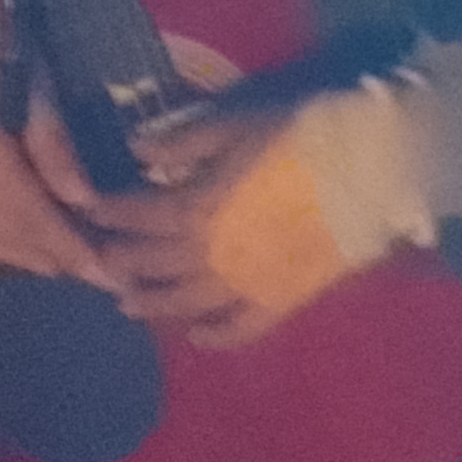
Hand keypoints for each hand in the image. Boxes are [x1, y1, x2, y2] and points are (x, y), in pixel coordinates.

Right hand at [0, 0, 109, 287]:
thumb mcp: (28, 68)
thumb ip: (49, 137)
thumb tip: (81, 201)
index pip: (32, 213)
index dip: (70, 248)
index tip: (107, 277)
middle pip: (6, 231)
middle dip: (53, 257)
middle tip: (97, 276)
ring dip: (18, 254)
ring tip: (56, 266)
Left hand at [75, 109, 294, 347]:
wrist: (368, 169)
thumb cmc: (301, 136)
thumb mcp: (237, 125)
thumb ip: (184, 143)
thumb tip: (137, 150)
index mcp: (198, 208)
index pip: (142, 215)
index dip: (113, 212)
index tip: (92, 209)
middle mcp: (212, 256)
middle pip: (157, 263)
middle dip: (125, 261)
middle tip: (102, 262)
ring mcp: (246, 285)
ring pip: (188, 302)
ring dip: (155, 304)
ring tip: (128, 305)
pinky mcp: (281, 301)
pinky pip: (241, 328)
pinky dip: (217, 336)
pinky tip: (197, 337)